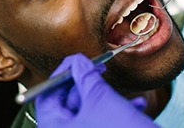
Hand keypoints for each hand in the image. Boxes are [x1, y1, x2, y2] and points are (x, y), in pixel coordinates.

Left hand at [35, 53, 158, 126]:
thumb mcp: (101, 99)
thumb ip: (85, 76)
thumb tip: (78, 61)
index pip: (46, 95)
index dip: (62, 73)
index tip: (78, 61)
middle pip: (66, 101)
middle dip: (87, 84)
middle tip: (99, 68)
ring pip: (88, 110)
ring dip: (107, 97)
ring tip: (122, 91)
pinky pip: (102, 121)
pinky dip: (117, 111)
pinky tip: (137, 104)